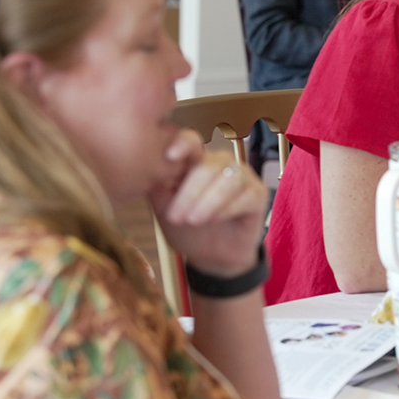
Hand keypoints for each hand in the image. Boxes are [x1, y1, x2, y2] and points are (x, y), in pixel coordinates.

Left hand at [148, 129, 267, 277]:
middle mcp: (220, 163)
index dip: (183, 144)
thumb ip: (156, 185)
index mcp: (195, 161)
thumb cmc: (187, 228)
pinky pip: (245, 195)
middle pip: (207, 166)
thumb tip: (141, 166)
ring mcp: (241, 176)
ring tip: (194, 221)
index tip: (170, 156)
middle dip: (189, 193)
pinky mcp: (258, 193)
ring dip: (208, 201)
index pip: (191, 141)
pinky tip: (215, 219)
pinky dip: (227, 208)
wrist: (212, 256)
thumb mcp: (164, 208)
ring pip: (228, 178)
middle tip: (176, 217)